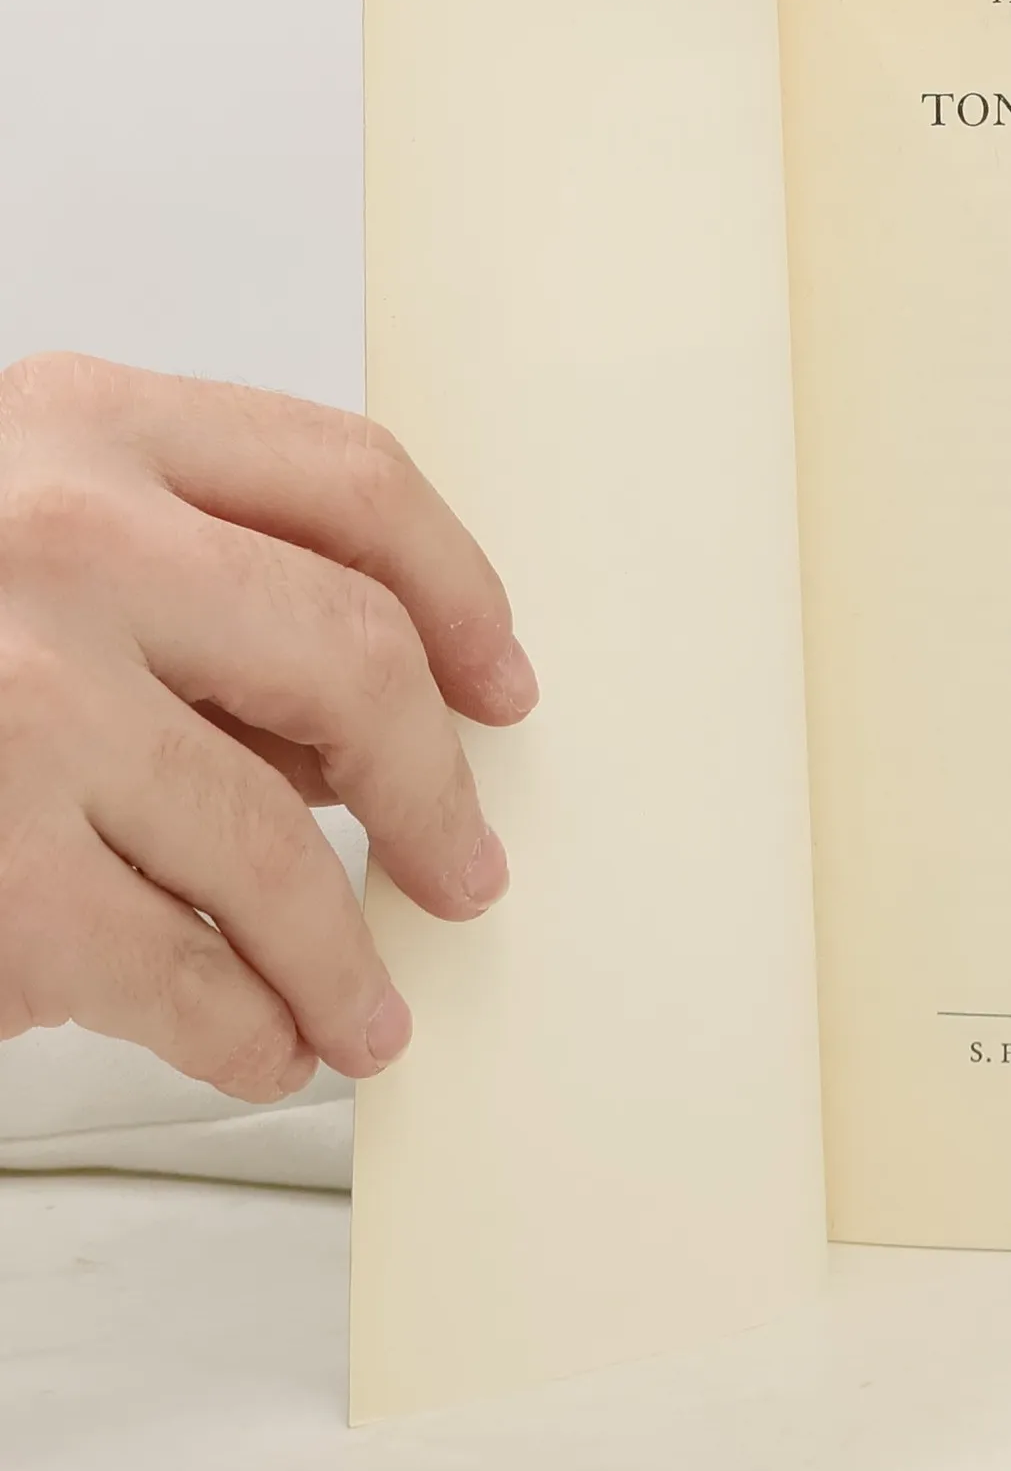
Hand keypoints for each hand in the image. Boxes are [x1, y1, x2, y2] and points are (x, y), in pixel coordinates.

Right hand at [0, 353, 537, 1097]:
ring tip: (368, 1008)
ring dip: (343, 952)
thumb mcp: (6, 530)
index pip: (353, 483)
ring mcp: (18, 706)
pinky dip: (241, 1027)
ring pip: (277, 847)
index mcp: (82, 428)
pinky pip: (173, 971)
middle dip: (435, 792)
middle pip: (353, 663)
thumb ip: (178, 584)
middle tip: (465, 868)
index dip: (458, 591)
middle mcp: (61, 544)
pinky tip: (260, 1042)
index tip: (500, 680)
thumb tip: (353, 740)